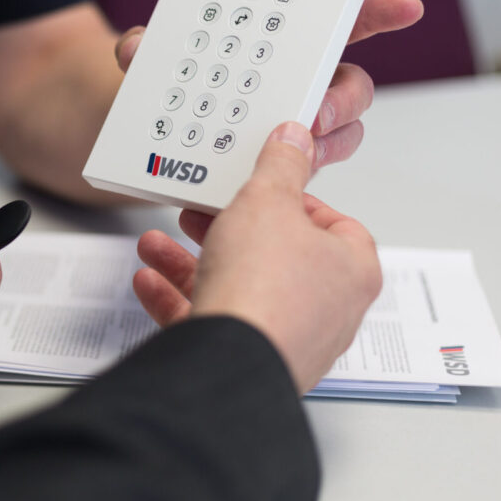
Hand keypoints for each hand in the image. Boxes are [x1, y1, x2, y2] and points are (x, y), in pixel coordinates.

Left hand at [115, 0, 423, 169]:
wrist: (145, 142)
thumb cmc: (167, 92)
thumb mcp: (151, 65)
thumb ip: (144, 51)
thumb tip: (134, 47)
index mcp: (284, 49)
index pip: (341, 23)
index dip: (377, 12)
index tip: (406, 6)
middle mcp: (301, 88)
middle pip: (351, 88)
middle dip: (341, 100)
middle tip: (313, 115)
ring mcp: (295, 131)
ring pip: (340, 136)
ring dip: (325, 146)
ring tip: (298, 156)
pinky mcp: (282, 171)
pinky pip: (306, 177)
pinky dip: (294, 181)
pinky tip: (268, 184)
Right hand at [133, 122, 381, 393]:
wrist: (229, 362)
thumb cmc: (265, 289)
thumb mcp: (267, 200)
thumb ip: (280, 166)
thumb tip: (295, 139)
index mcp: (350, 271)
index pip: (334, 224)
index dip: (295, 200)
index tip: (263, 187)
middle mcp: (326, 311)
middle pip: (276, 257)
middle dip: (227, 231)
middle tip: (200, 213)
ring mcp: (286, 340)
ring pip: (237, 290)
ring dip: (190, 264)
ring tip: (157, 244)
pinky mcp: (247, 362)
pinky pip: (212, 323)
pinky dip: (178, 301)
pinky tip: (149, 282)